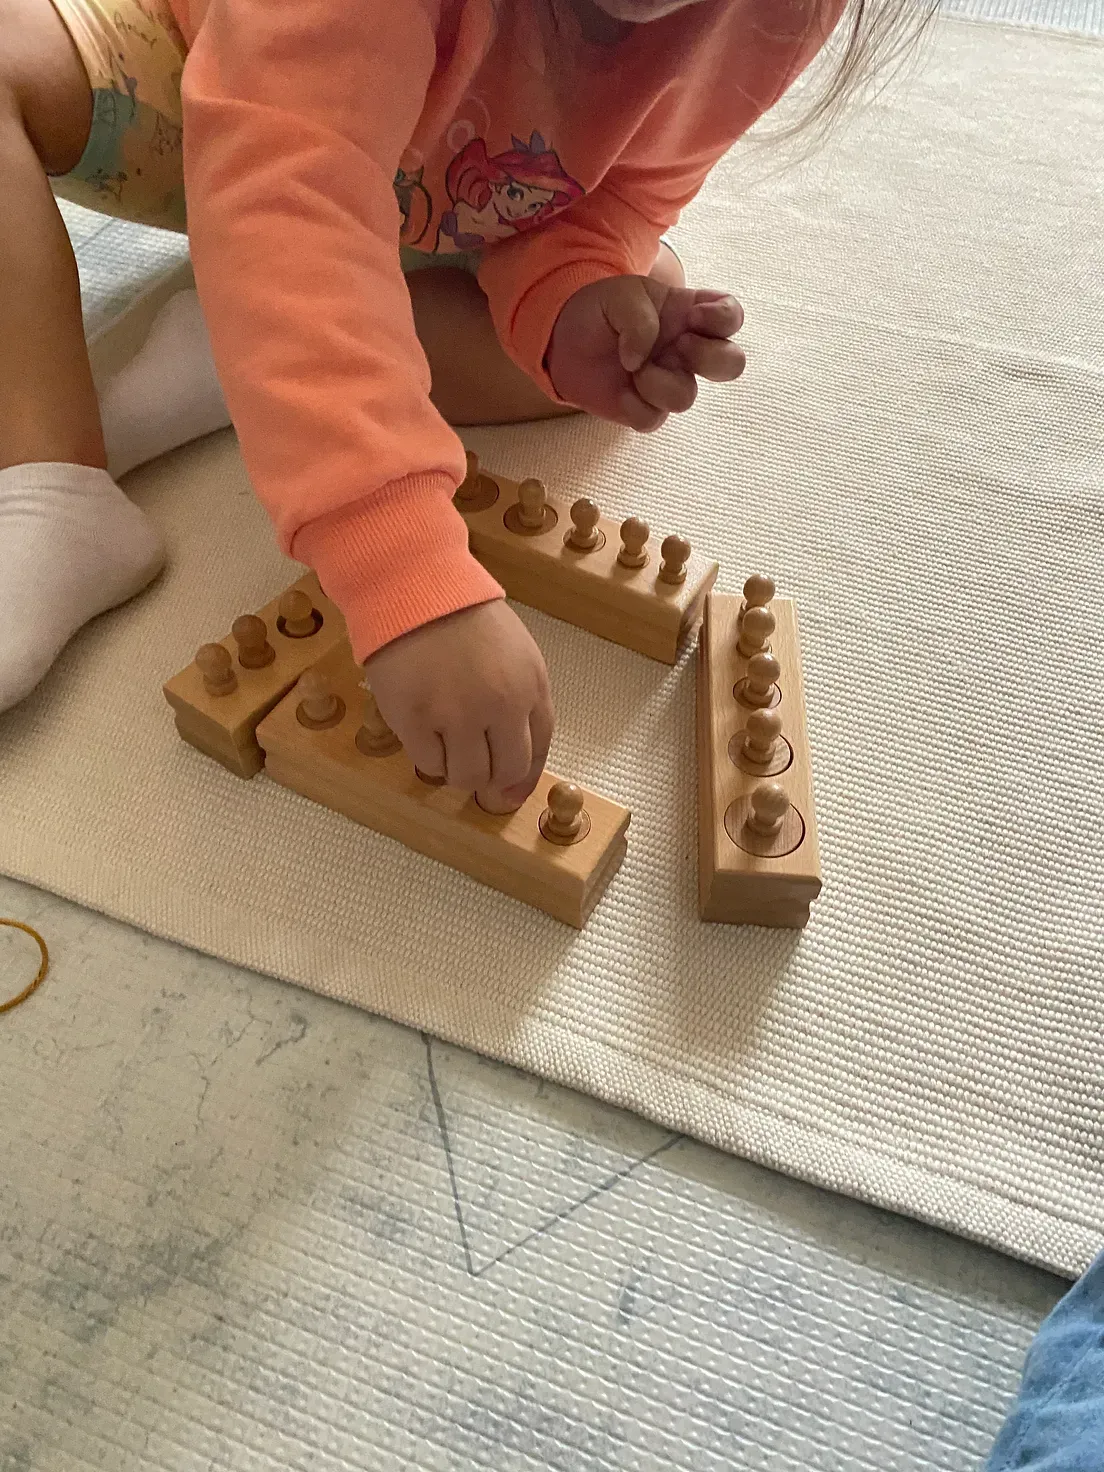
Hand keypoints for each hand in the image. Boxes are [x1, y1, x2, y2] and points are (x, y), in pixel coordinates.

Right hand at [364, 600, 553, 812]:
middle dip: (490, 777)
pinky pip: (429, 764)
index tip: (508, 789)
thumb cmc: (464, 617)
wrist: (414, 586)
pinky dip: (428, 757)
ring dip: (457, 770)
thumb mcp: (516, 654)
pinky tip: (423, 733)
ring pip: (467, 777)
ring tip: (445, 744)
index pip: (536, 752)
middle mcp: (500, 705)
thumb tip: (514, 777)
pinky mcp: (415, 719)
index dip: (522, 777)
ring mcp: (456, 714)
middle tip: (470, 761)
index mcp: (531, 687)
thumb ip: (523, 704)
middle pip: (504, 772)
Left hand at [546, 274, 744, 431]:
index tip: (693, 317)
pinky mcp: (645, 409)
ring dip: (656, 383)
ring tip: (633, 369)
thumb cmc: (602, 310)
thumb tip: (641, 360)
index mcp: (690, 314)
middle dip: (708, 357)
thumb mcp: (619, 295)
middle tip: (679, 346)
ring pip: (686, 397)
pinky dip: (634, 407)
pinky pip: (653, 419)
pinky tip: (620, 392)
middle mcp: (687, 351)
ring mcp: (668, 382)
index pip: (731, 316)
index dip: (724, 319)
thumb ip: (639, 319)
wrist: (563, 339)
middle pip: (732, 364)